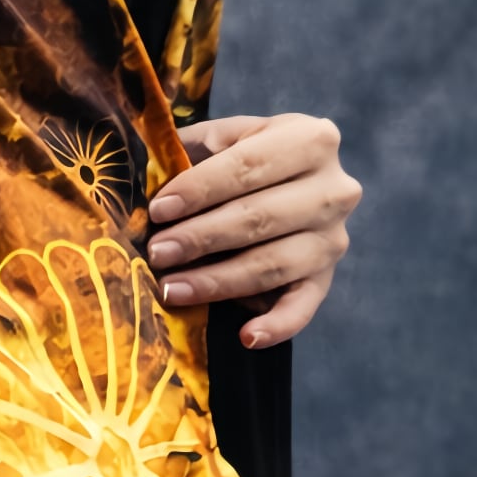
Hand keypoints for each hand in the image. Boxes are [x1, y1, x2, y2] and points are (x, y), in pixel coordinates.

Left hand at [145, 113, 360, 348]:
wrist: (284, 185)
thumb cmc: (237, 161)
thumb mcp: (219, 140)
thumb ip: (187, 147)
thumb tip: (142, 166)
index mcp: (310, 139)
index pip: (249, 164)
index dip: (201, 188)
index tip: (159, 209)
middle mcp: (335, 189)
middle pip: (261, 217)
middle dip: (202, 237)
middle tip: (156, 252)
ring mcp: (334, 237)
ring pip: (274, 263)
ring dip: (218, 280)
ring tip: (171, 289)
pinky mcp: (326, 278)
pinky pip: (304, 306)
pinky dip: (279, 325)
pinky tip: (247, 336)